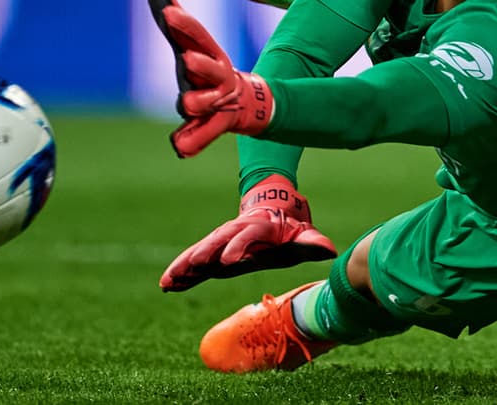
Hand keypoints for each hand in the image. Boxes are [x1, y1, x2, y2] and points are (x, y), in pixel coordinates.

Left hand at [147, 0, 271, 157]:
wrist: (245, 102)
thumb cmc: (208, 68)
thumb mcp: (193, 45)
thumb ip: (176, 21)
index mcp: (209, 53)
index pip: (197, 36)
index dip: (183, 25)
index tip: (167, 14)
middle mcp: (217, 75)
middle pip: (208, 67)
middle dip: (200, 63)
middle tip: (187, 60)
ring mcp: (218, 100)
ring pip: (208, 101)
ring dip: (197, 102)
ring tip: (185, 104)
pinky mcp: (216, 124)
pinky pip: (204, 133)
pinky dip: (193, 141)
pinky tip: (179, 147)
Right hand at [160, 174, 336, 290]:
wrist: (270, 211)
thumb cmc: (287, 229)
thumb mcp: (302, 233)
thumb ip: (312, 243)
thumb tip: (330, 250)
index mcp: (257, 227)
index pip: (247, 238)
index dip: (238, 248)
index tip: (228, 262)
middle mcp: (234, 232)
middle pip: (216, 242)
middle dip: (204, 254)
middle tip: (192, 266)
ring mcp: (220, 241)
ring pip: (199, 252)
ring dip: (183, 265)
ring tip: (168, 281)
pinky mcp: (211, 253)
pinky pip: (193, 261)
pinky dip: (180, 271)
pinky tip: (167, 286)